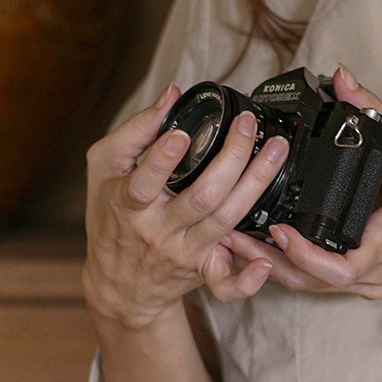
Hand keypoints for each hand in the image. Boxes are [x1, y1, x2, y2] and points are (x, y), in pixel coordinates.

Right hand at [84, 84, 289, 328]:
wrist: (118, 284)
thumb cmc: (110, 218)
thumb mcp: (105, 168)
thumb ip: (135, 130)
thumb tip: (170, 95)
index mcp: (129, 205)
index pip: (144, 184)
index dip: (162, 159)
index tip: (182, 135)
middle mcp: (159, 231)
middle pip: (203, 198)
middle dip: (232, 158)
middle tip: (248, 126)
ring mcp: (184, 252)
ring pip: (226, 221)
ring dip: (256, 184)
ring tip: (276, 150)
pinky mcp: (203, 270)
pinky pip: (227, 285)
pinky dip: (247, 279)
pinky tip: (264, 260)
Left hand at [226, 65, 381, 300]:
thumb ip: (376, 113)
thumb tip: (343, 78)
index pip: (340, 265)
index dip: (304, 254)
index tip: (279, 230)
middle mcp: (376, 274)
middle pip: (309, 282)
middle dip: (264, 260)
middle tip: (225, 231)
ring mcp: (370, 286)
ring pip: (310, 288)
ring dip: (269, 266)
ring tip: (230, 239)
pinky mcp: (367, 287)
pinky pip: (321, 285)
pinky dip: (290, 269)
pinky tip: (264, 249)